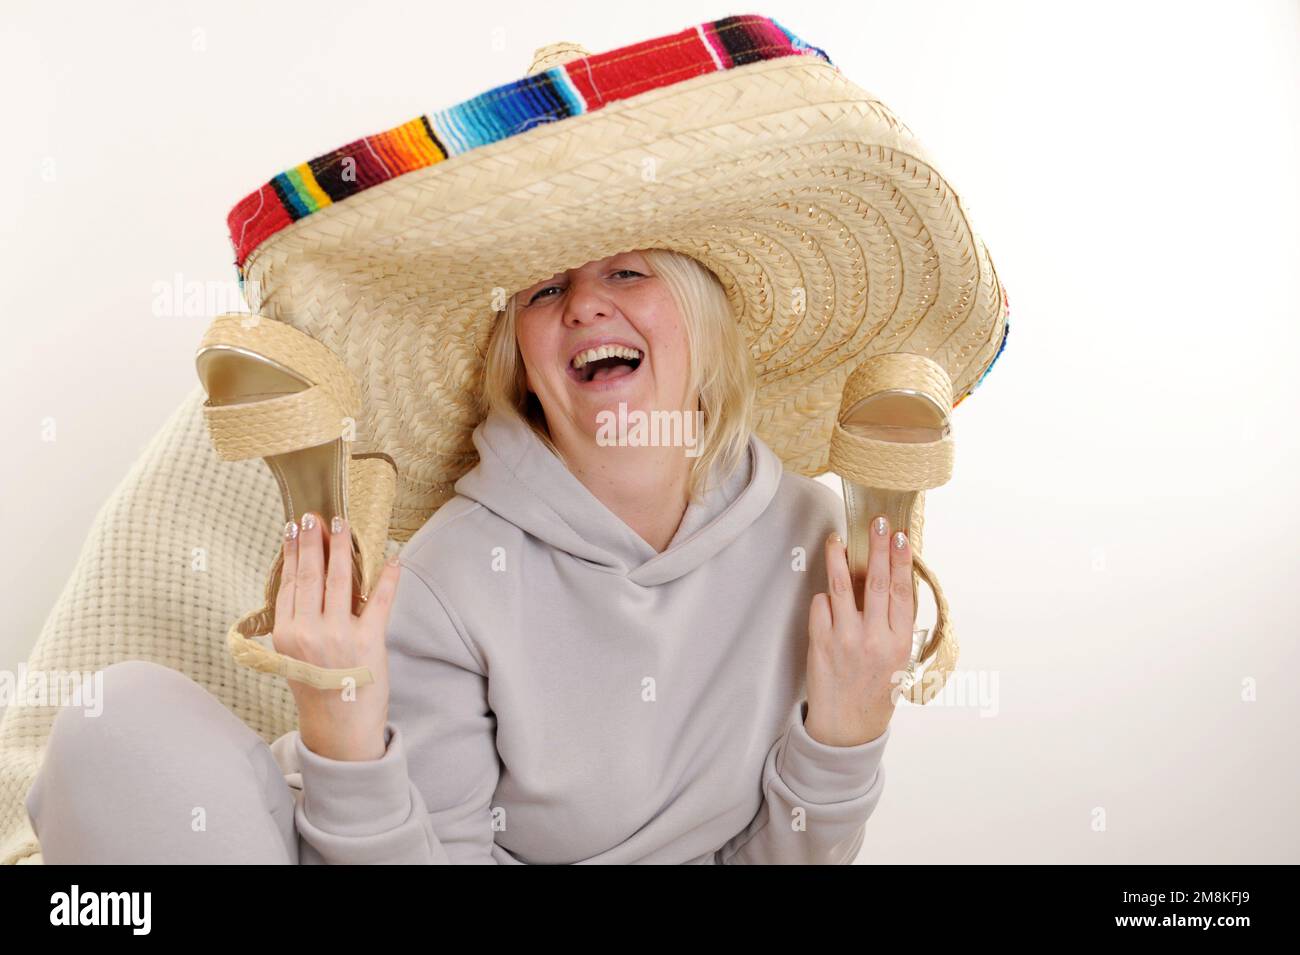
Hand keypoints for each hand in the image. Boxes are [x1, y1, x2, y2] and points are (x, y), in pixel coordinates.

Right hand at [274, 511, 401, 760]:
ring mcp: (339, 636)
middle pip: (310, 574)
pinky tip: (392, 558)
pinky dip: (388, 577)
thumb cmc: (318, 688)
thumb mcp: (294, 655)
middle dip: (313, 541)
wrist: (340, 729)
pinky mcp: (369, 641)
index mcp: (286, 634)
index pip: (289, 582)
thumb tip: (302, 578)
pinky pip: (380, 600)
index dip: (292, 552)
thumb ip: (296, 621)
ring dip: (343, 548)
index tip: (294, 527)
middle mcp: (308, 632)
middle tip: (317, 516)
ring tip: (344, 525)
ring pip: (339, 580)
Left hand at [805, 515, 915, 745]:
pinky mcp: (821, 644)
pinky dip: (824, 597)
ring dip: (839, 559)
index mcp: (899, 642)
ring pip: (841, 588)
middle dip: (876, 549)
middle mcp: (874, 639)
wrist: (847, 729)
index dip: (901, 561)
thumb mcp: (899, 660)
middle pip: (875, 583)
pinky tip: (828, 597)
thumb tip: (891, 579)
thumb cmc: (877, 690)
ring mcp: (845, 640)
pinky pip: (820, 607)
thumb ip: (895, 624)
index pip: (901, 592)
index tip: (900, 536)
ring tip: (837, 538)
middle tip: (876, 522)